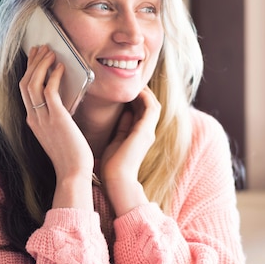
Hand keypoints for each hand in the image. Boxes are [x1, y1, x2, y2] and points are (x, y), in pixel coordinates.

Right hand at [19, 45, 93, 208]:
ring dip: (41, 64)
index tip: (36, 57)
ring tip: (51, 52)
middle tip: (41, 48)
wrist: (73, 173)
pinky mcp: (56, 118)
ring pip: (33, 83)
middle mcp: (33, 118)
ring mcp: (42, 118)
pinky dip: (54, 76)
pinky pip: (49, 91)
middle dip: (33, 62)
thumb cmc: (72, 156)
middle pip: (25, 83)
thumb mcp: (60, 133)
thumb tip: (65, 100)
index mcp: (33, 121)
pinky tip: (61, 67)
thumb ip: (58, 117)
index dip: (29, 71)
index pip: (25, 91)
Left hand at [99, 87, 160, 214]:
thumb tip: (122, 113)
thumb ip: (121, 128)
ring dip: (145, 93)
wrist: (117, 180)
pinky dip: (145, 97)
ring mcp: (148, 131)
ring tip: (134, 83)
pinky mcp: (145, 131)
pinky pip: (150, 108)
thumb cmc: (112, 166)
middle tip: (130, 83)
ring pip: (152, 105)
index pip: (141, 112)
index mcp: (139, 136)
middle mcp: (147, 133)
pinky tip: (135, 90)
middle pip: (149, 106)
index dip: (136, 99)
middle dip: (142, 93)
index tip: (125, 90)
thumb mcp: (115, 142)